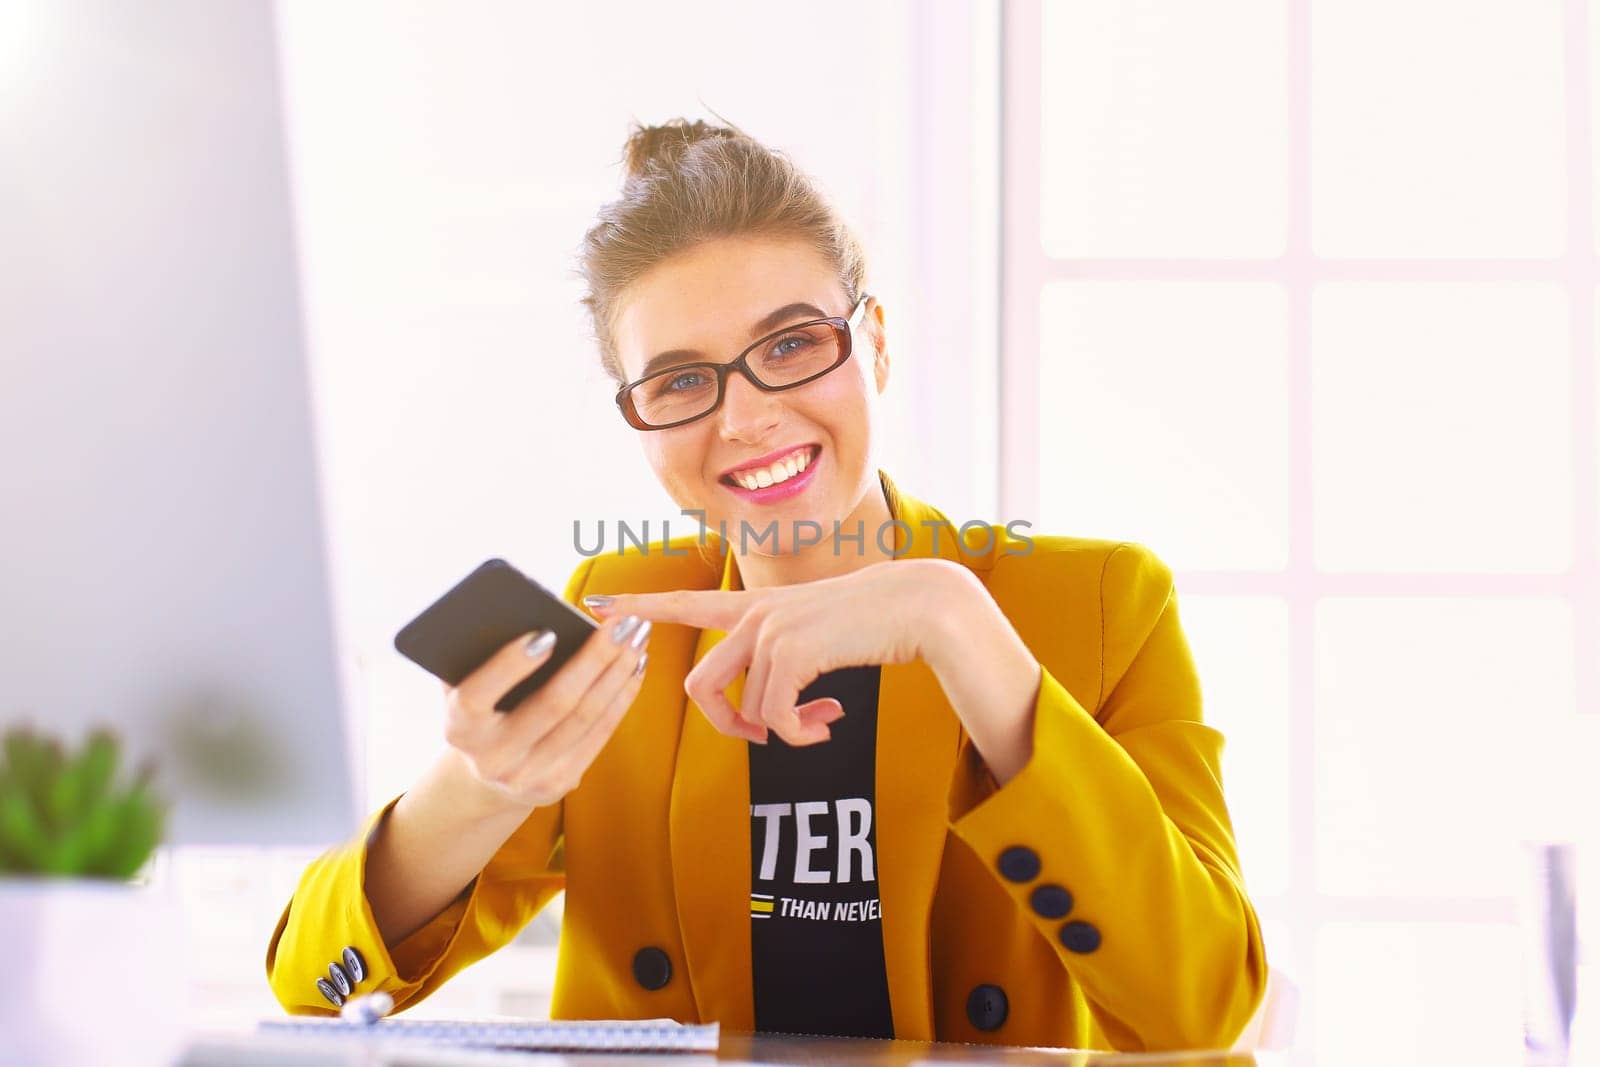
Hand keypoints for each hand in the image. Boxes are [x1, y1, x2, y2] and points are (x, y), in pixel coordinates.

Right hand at [440, 612, 651, 807]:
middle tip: (624, 621)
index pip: (478, 695)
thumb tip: (519, 608)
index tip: (547, 632)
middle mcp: (492, 759)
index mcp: (459, 729)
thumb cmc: (480, 709)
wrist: (485, 775)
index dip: (510, 665)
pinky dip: (622, 695)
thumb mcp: (463, 686)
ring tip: (638, 634)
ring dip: (618, 672)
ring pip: (585, 717)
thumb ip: (478, 655)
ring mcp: (528, 777)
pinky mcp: (559, 784)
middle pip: (552, 705)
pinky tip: (636, 666)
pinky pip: (599, 733)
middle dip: (594, 658)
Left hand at [586, 558, 967, 747]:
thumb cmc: (876, 624)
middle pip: (700, 688)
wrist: (920, 607)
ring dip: (783, 734)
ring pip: (745, 712)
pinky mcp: (790, 650)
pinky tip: (829, 724)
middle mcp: (755, 614)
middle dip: (727, 727)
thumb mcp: (820, 638)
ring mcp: (770, 630)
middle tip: (765, 739)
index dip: (639, 607)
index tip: (594, 604)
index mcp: (758, 607)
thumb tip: (770, 717)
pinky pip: (776, 719)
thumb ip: (787, 662)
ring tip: (820, 726)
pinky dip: (801, 736)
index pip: (687, 604)